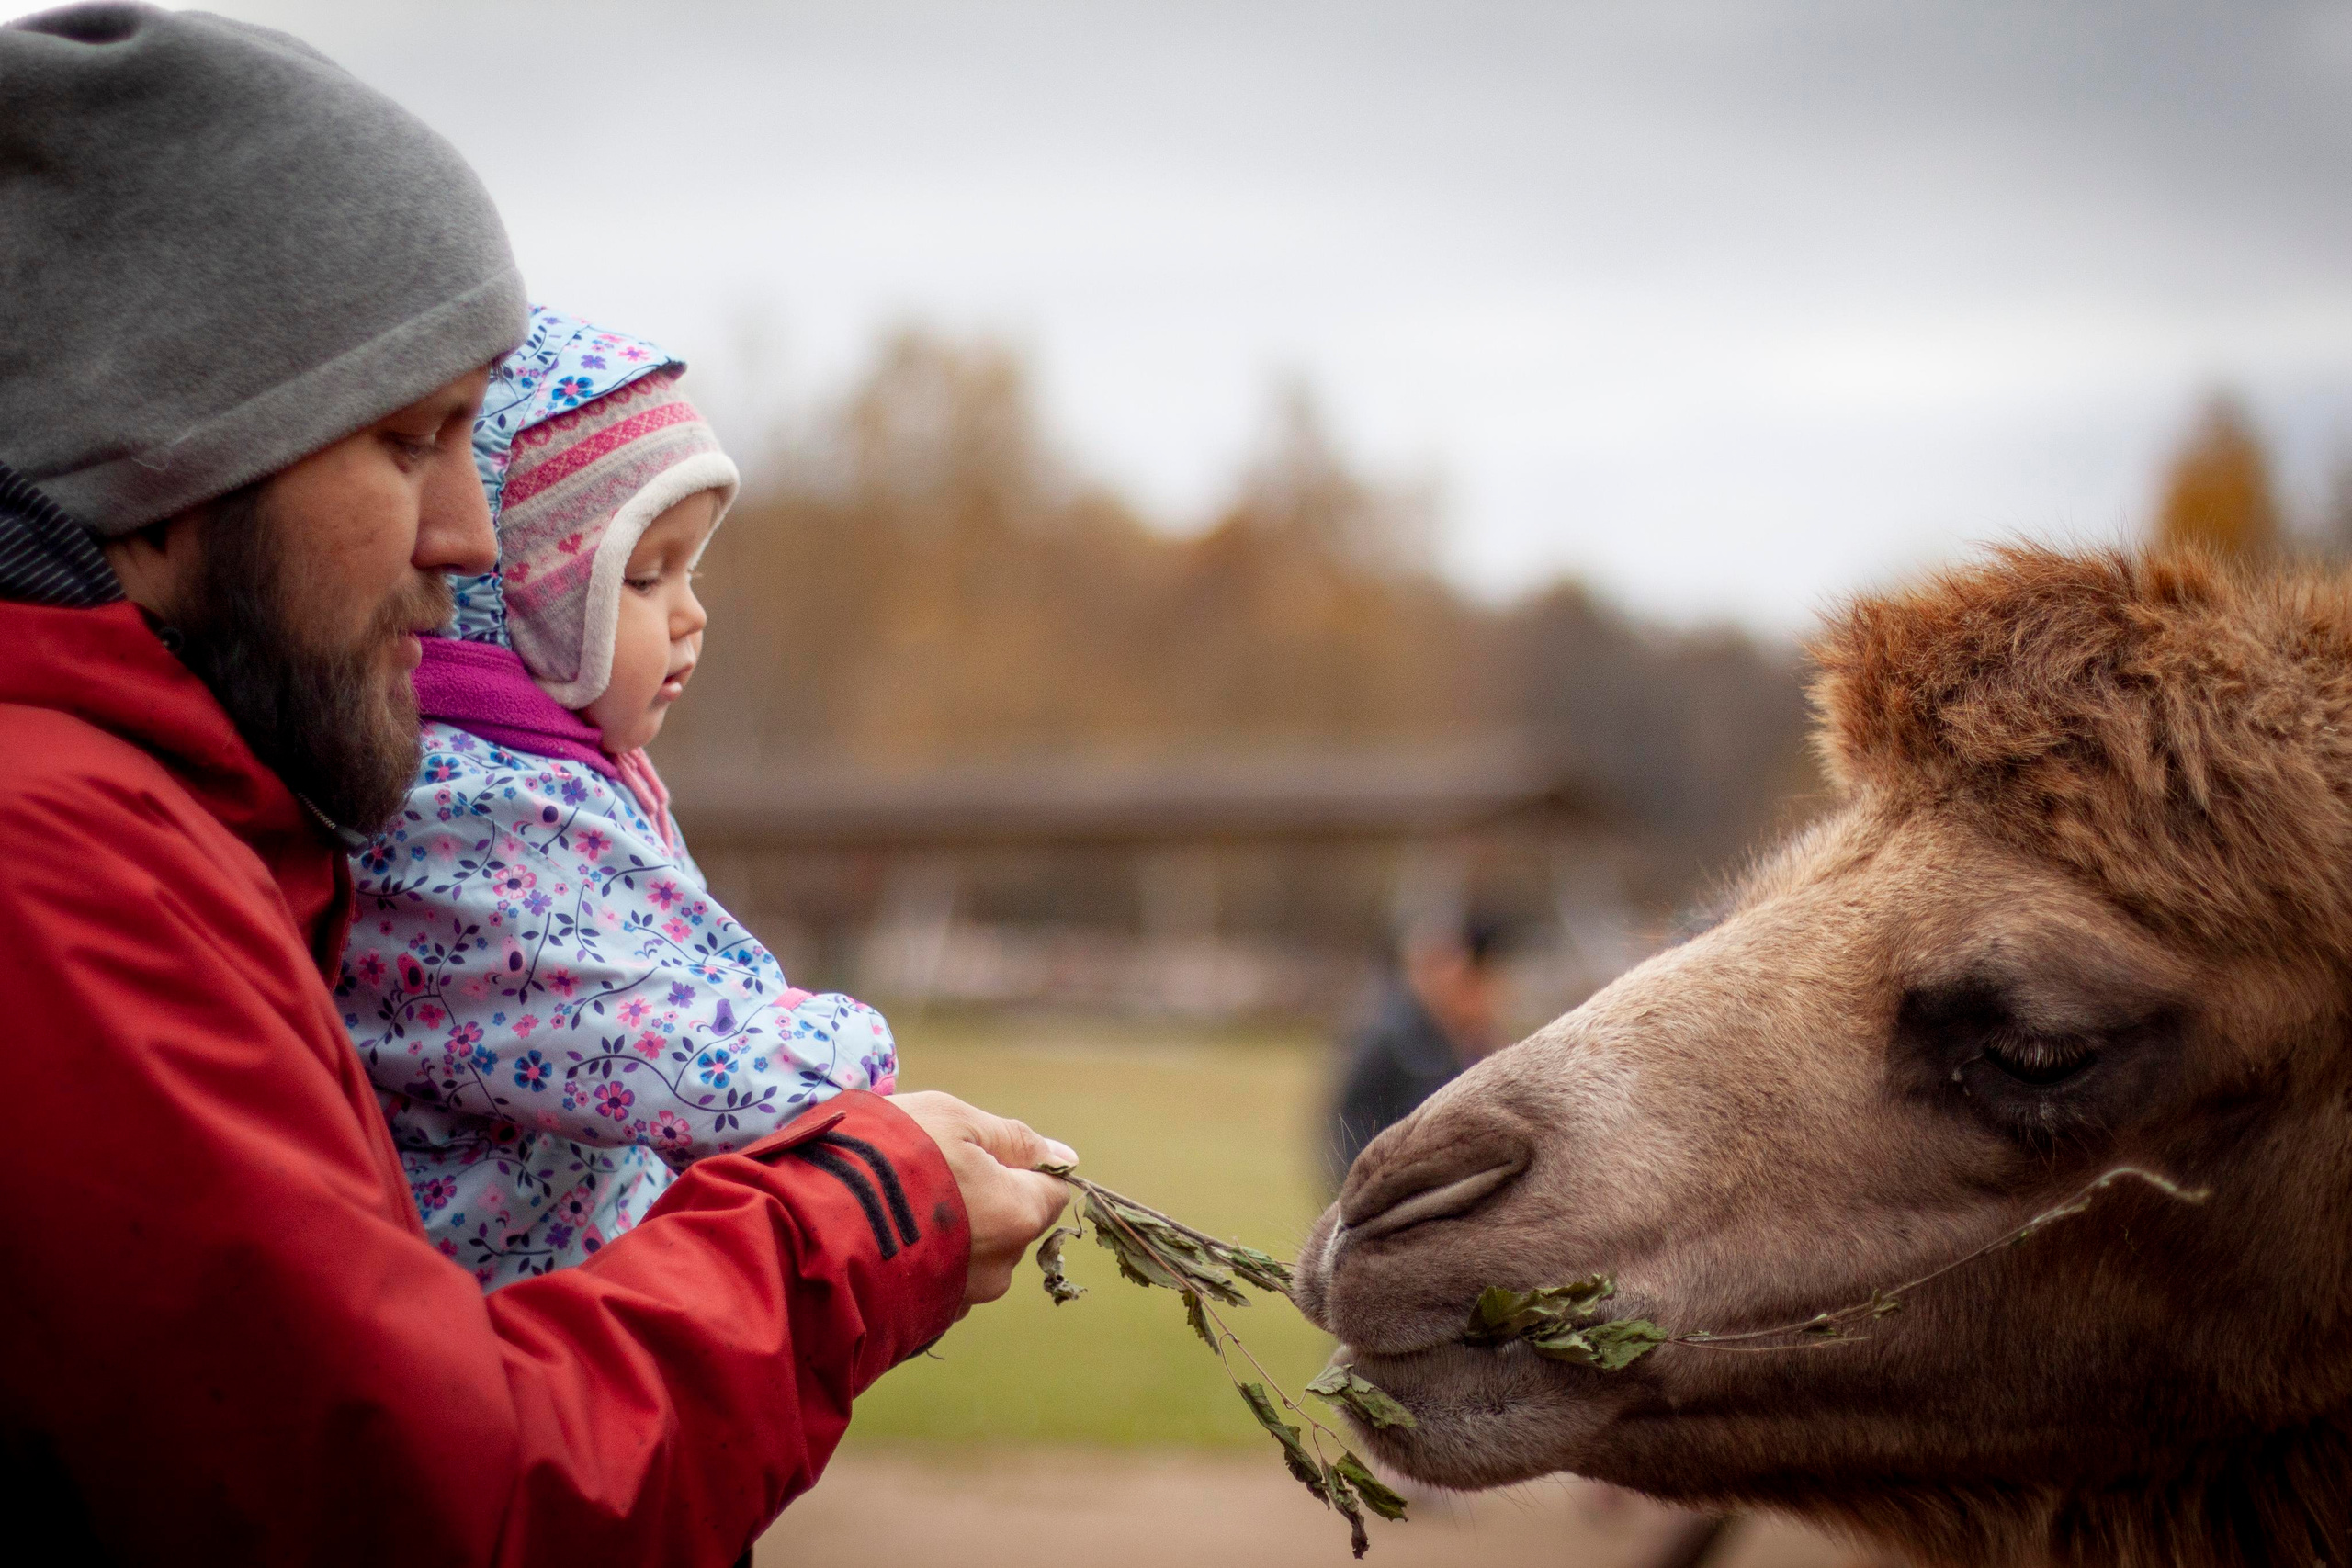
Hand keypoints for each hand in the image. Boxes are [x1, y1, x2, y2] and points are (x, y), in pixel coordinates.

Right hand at [892, 1090, 1076, 1309]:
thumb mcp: (952, 1120)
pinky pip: (934, 1282)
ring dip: (947, 1234)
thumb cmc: (887, 1160)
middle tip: (925, 1174)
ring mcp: (959, 1301)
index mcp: (1017, 1216)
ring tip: (894, 1207)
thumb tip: (1065, 1157)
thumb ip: (1012, 1138)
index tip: (979, 1153)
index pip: (1051, 1191)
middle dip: (981, 1200)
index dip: (1022, 1166)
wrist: (808, 1231)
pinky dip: (918, 1262)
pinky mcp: (919, 1322)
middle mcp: (998, 1269)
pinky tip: (882, 1241)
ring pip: (971, 1256)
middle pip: (1010, 1225)